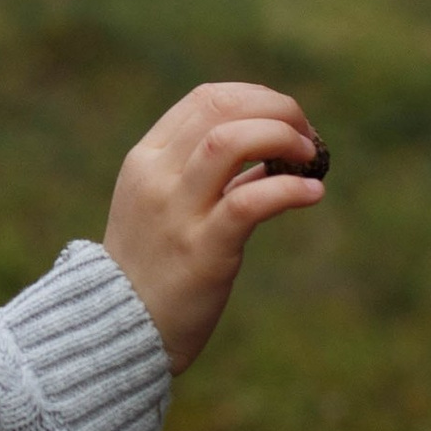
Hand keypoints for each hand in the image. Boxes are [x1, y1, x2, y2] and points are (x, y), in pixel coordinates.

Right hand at [104, 81, 326, 372]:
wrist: (117, 331)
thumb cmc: (154, 268)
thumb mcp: (166, 206)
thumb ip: (211, 176)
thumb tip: (275, 152)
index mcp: (146, 159)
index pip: (206, 99)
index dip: (258, 98)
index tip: (287, 120)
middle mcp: (157, 177)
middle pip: (222, 110)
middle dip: (277, 110)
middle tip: (307, 136)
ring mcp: (175, 212)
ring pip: (230, 141)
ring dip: (281, 136)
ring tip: (310, 156)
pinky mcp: (201, 251)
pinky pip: (249, 202)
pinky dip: (288, 189)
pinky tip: (312, 193)